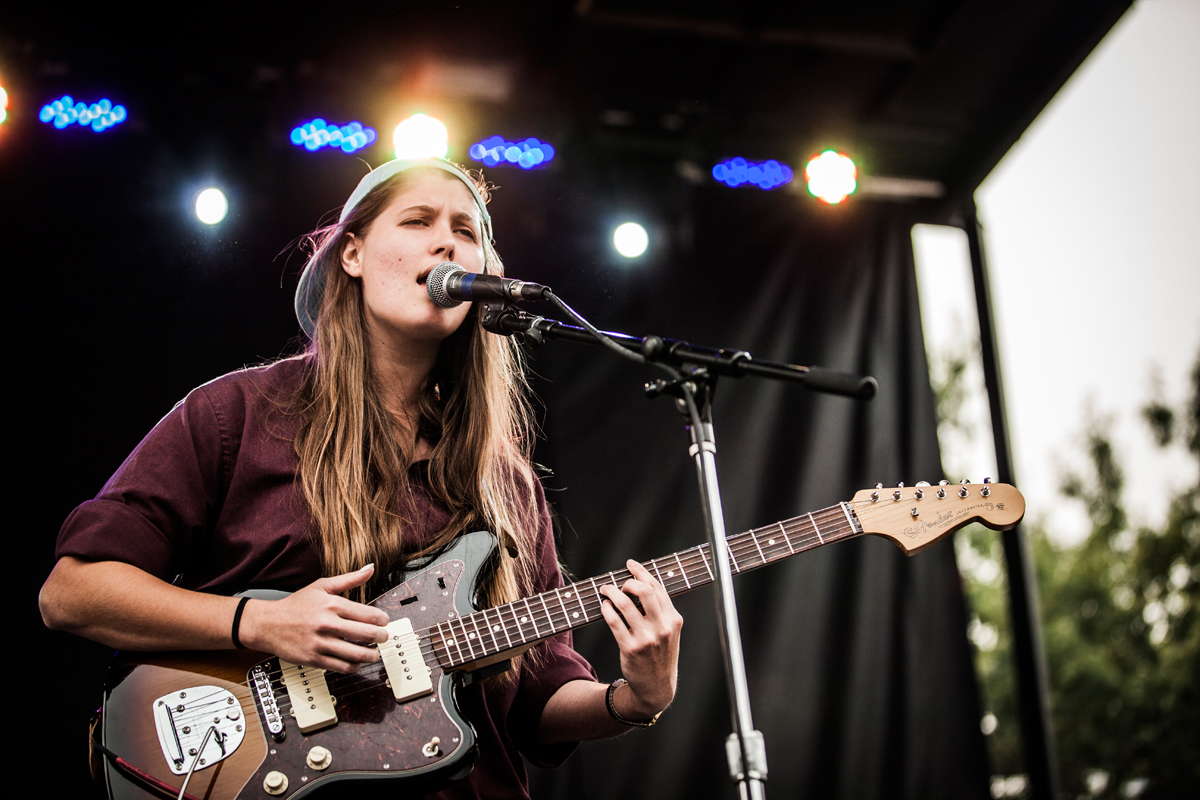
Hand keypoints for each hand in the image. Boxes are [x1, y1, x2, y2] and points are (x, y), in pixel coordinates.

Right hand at [239, 564, 390, 673]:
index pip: (368, 615)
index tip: (385, 621)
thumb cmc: (296, 605)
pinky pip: (341, 667)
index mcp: (332, 605)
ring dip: (371, 655)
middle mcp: (327, 624)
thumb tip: (370, 568)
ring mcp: (321, 643)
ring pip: (356, 654)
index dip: (382, 620)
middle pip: (366, 634)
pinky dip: (354, 666)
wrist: (267, 624)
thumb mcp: (321, 586)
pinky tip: (356, 662)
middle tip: (384, 637)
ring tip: (374, 652)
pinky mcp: (314, 659)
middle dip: (382, 637)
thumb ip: (349, 579)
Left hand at [599, 560, 683, 718]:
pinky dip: (607, 609)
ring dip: (611, 593)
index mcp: (673, 619)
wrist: (656, 688)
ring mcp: (646, 639)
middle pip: (644, 591)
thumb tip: (640, 583)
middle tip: (619, 583)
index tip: (630, 564)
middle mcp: (662, 628)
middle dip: (627, 581)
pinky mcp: (630, 649)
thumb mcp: (669, 632)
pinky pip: (614, 621)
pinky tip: (604, 606)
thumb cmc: (660, 654)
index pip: (657, 587)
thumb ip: (660, 610)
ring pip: (625, 604)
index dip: (642, 572)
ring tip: (605, 590)